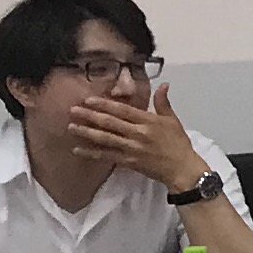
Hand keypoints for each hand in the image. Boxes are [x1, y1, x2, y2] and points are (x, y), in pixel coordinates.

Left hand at [67, 81, 201, 190]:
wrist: (181, 167)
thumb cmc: (178, 143)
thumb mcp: (172, 120)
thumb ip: (163, 102)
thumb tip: (163, 84)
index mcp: (148, 121)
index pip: (123, 110)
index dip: (105, 104)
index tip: (89, 100)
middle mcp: (137, 133)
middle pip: (110, 122)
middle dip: (90, 116)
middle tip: (73, 110)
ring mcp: (131, 148)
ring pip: (105, 138)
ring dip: (87, 132)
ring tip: (71, 127)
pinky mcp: (128, 161)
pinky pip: (106, 156)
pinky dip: (91, 153)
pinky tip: (77, 149)